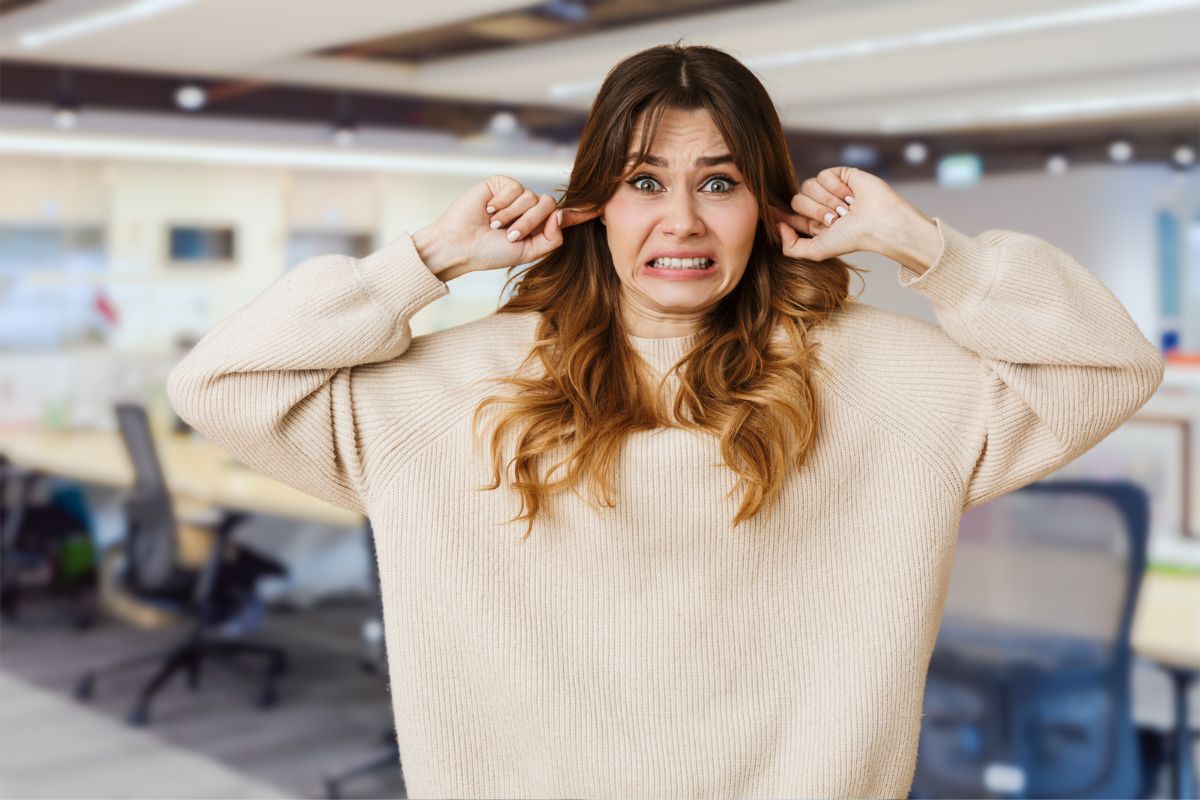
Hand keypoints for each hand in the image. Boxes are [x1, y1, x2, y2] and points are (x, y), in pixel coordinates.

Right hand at [411, 175, 600, 280]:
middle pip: (548, 204)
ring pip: (530, 197)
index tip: (596, 209)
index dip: (579, 212)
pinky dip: (502, 203)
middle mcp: (529, 209)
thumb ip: (550, 239)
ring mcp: (515, 195)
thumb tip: (560, 215)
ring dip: (511, 215)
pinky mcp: (500, 184)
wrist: (460, 245)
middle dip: (530, 222)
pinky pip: (514, 187)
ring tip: (494, 226)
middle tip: (510, 235)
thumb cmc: (490, 253)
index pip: (561, 216)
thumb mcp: (527, 252)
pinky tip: (488, 211)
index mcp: (538, 226)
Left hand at [769, 166, 933, 264]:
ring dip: (828, 200)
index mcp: (812, 223)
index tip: (766, 212)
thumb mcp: (816, 251)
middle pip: (797, 200)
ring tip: (846, 209)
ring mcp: (829, 189)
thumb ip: (791, 247)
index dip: (777, 214)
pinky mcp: (839, 174)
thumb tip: (778, 226)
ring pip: (807, 186)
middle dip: (815, 211)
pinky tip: (851, 195)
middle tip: (836, 220)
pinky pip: (823, 175)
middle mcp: (819, 205)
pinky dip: (836, 188)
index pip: (788, 215)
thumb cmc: (851, 239)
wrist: (877, 222)